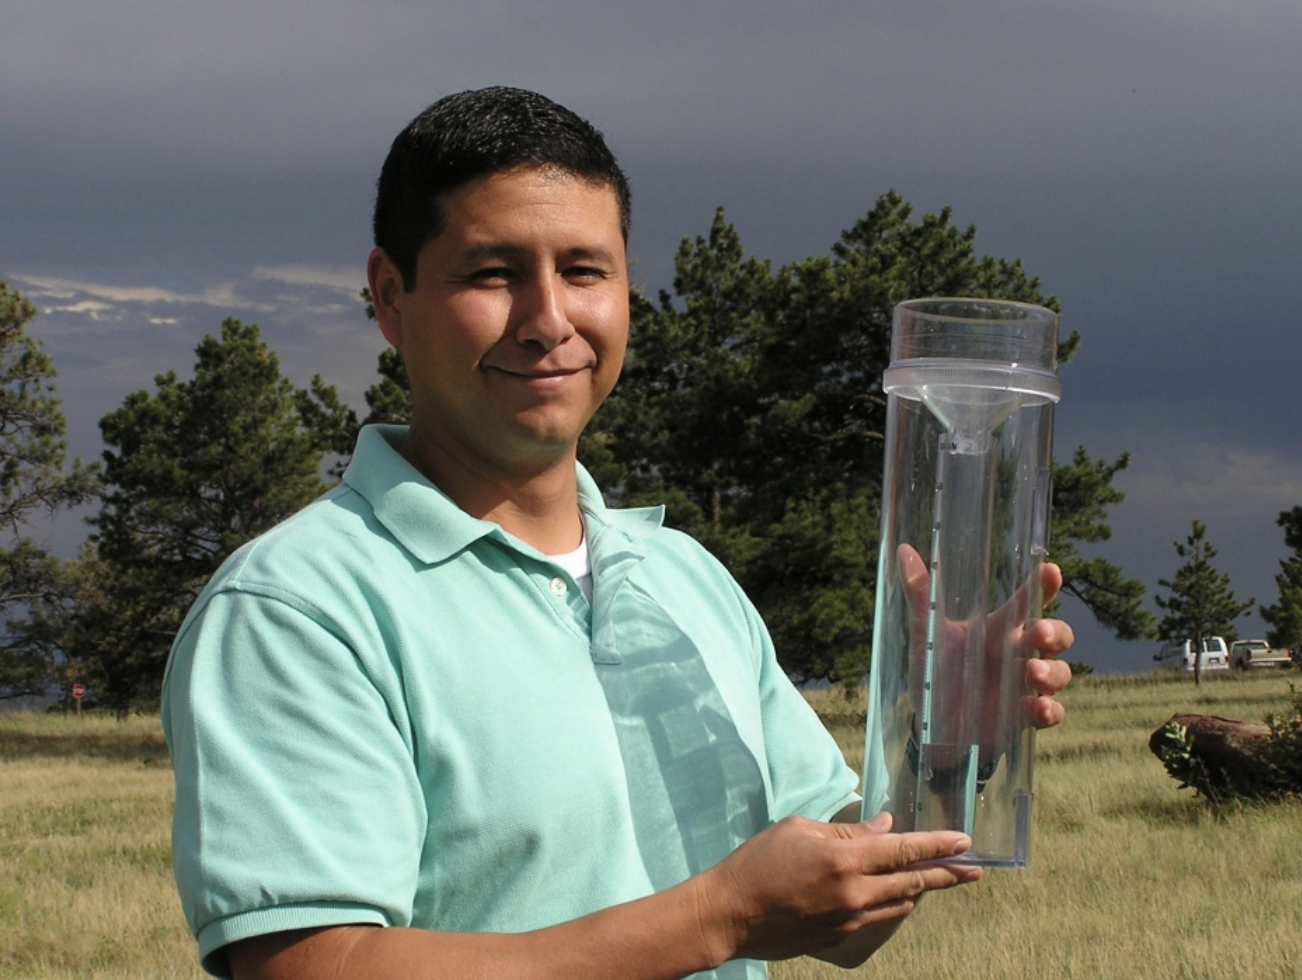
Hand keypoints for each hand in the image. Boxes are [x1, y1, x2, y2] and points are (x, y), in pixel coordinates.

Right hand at [698, 812, 979, 963]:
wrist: (730, 913)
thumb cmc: (758, 862)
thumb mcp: (799, 830)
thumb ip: (846, 831)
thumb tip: (884, 827)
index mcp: (844, 860)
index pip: (904, 850)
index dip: (938, 845)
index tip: (965, 842)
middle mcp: (854, 893)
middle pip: (914, 884)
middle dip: (947, 874)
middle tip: (974, 869)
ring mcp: (849, 920)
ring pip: (900, 905)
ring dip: (921, 891)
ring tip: (939, 878)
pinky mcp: (839, 938)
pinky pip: (878, 918)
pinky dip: (893, 903)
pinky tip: (896, 895)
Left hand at [898, 544, 1072, 757]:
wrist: (929, 723)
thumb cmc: (935, 670)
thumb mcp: (926, 632)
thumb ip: (921, 593)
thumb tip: (904, 550)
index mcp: (998, 629)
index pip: (1028, 602)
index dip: (1042, 586)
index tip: (1050, 571)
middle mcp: (1017, 653)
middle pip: (1055, 635)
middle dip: (1055, 632)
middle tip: (1039, 633)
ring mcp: (1024, 685)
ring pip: (1060, 672)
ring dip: (1053, 672)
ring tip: (1032, 672)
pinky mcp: (1023, 716)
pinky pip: (1052, 713)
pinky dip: (1049, 710)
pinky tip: (1038, 707)